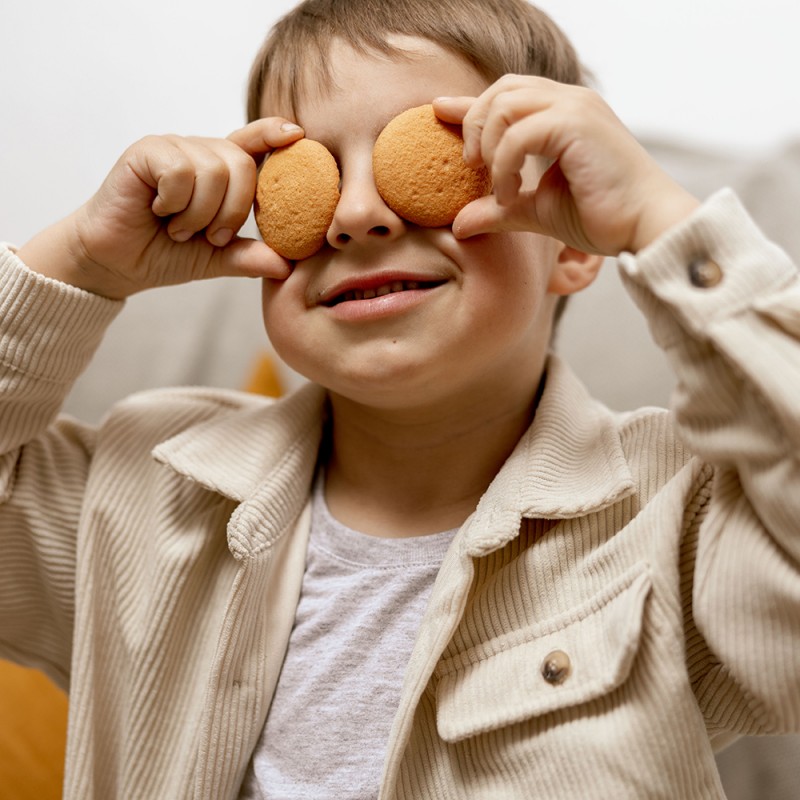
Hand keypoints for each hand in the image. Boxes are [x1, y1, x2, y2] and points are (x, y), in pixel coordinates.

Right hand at [17, 118, 303, 298]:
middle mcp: (200, 153)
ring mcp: (173, 148)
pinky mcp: (146, 151)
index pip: (253, 144)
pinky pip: (181, 171)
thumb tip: (287, 265)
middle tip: (212, 237)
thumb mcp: (214, 259)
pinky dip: (175, 201)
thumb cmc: (164, 254)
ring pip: (213, 170)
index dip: (274, 135)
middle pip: (242, 163)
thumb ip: (249, 257)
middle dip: (234, 209)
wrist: (115, 262)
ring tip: (178, 228)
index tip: (299, 135)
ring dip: (199, 213)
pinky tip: (158, 211)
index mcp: (220, 172)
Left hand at [434, 77, 698, 255]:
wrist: (643, 227)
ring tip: (497, 187)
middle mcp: (570, 101)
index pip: (507, 95)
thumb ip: (498, 209)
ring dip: (489, 147)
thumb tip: (457, 224)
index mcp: (563, 113)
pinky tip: (509, 193)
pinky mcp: (577, 123)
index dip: (469, 104)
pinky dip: (504, 164)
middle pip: (501, 88)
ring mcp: (575, 107)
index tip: (438, 112)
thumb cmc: (600, 217)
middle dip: (475, 124)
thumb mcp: (536, 211)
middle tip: (472, 166)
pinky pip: (519, 132)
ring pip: (505, 103)